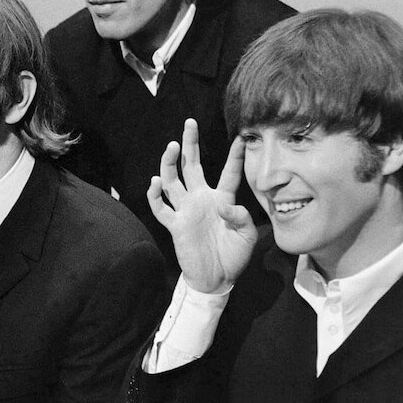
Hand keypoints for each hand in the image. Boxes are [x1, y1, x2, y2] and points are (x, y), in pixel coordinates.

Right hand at [148, 119, 257, 293]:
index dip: (234, 156)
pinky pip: (160, 206)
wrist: (216, 278)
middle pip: (192, 166)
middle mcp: (201, 199)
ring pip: (173, 180)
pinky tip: (156, 181)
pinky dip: (155, 194)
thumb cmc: (234, 255)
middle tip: (189, 123)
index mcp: (222, 199)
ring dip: (170, 163)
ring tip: (173, 146)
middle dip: (190, 144)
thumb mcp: (247, 235)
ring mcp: (186, 210)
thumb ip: (241, 217)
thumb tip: (223, 204)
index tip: (240, 137)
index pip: (228, 173)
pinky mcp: (175, 224)